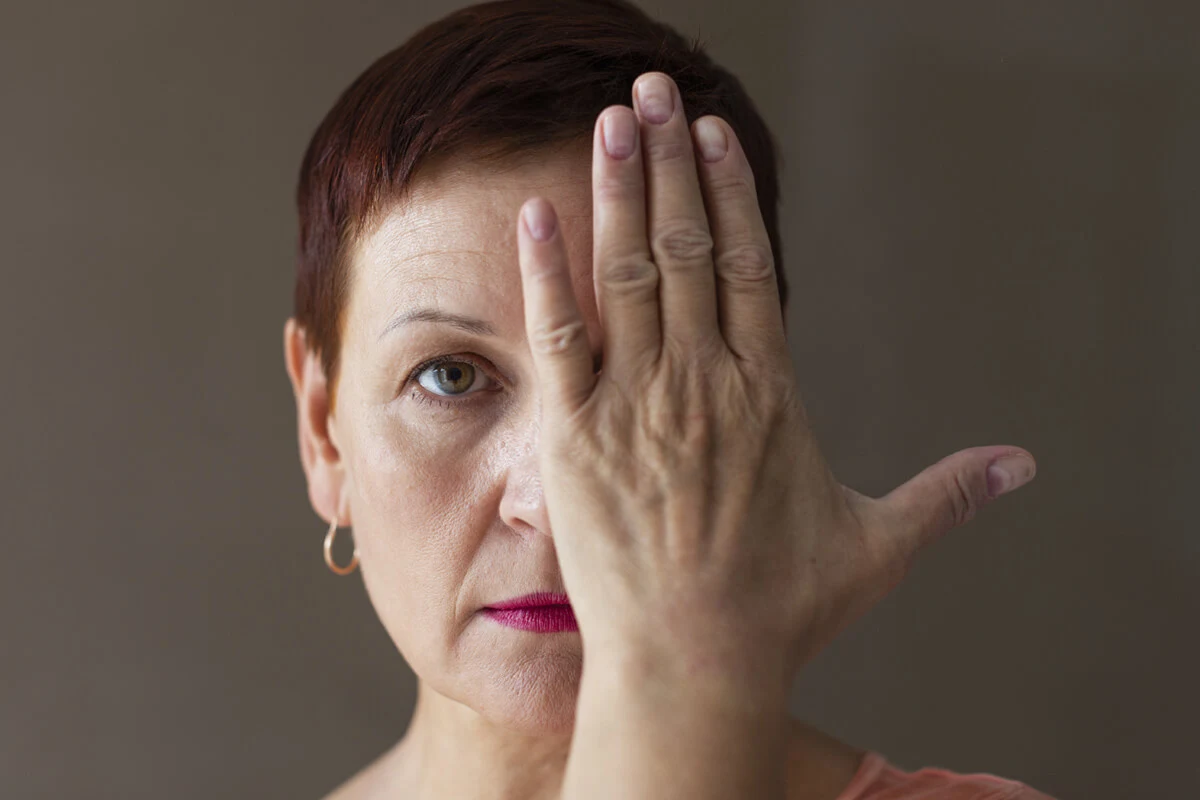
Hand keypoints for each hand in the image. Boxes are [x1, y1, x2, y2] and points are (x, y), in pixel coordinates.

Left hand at [515, 71, 1036, 687]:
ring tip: (611, 120)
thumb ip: (947, 493)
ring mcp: (635, 404)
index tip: (715, 132)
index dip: (730, 190)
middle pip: (686, 246)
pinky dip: (547, 273)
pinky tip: (538, 212)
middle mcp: (702, 381)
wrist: (695, 663)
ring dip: (619, 191)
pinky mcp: (576, 438)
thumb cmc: (783, 608)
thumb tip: (1024, 468)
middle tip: (653, 92)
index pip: (747, 264)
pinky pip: (560, 338)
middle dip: (671, 161)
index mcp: (767, 392)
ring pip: (626, 274)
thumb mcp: (879, 543)